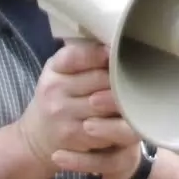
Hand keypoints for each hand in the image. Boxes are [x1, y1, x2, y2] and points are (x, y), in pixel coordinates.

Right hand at [18, 40, 141, 177]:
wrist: (36, 137)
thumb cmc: (57, 99)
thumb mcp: (59, 72)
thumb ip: (82, 57)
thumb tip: (116, 41)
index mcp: (54, 68)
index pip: (77, 56)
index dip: (100, 53)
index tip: (117, 51)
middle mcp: (55, 90)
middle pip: (100, 79)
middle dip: (122, 78)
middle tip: (142, 75)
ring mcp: (63, 114)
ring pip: (106, 102)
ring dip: (126, 100)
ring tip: (140, 95)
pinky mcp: (73, 135)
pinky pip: (105, 126)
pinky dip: (121, 121)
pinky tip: (130, 116)